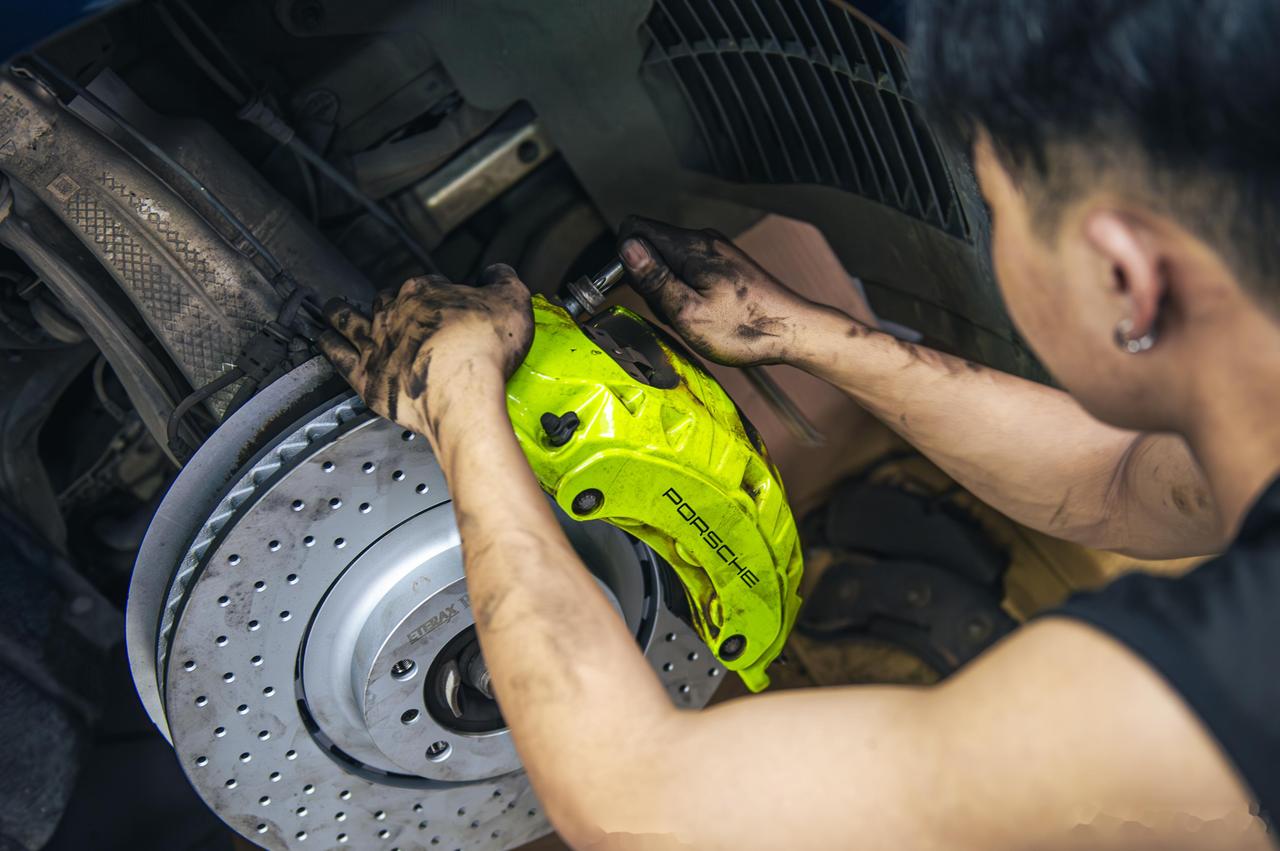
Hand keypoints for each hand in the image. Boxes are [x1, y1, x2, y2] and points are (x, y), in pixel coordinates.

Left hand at [317, 264, 532, 438]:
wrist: (463, 389)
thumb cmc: (484, 347)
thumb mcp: (511, 300)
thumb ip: (503, 280)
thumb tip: (497, 271)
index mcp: (426, 292)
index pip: (427, 285)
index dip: (436, 293)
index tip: (445, 302)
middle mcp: (394, 313)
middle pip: (387, 300)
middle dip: (389, 301)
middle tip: (393, 305)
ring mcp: (377, 344)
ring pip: (349, 320)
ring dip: (340, 313)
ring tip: (332, 309)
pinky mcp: (368, 378)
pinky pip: (338, 357)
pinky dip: (329, 346)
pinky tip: (323, 340)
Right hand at [616, 216, 815, 365]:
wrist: (794, 331)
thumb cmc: (744, 330)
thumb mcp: (689, 314)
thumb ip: (655, 280)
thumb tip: (626, 247)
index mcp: (691, 247)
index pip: (634, 228)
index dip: (624, 260)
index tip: (641, 290)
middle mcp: (702, 239)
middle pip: (649, 247)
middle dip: (647, 281)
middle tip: (672, 312)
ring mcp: (714, 250)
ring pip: (667, 261)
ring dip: (666, 290)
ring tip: (692, 315)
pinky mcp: (722, 263)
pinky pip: (686, 270)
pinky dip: (684, 292)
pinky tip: (703, 313)